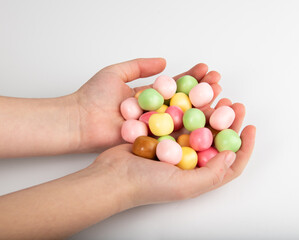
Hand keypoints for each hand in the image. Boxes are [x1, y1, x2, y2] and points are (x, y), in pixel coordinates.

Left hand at [70, 58, 221, 152]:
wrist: (79, 121)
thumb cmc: (93, 96)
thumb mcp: (116, 72)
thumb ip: (139, 66)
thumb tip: (164, 61)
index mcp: (148, 96)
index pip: (175, 84)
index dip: (191, 77)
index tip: (207, 70)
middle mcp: (155, 112)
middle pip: (184, 100)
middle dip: (202, 91)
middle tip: (219, 83)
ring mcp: (154, 127)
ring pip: (182, 117)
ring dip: (201, 107)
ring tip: (219, 97)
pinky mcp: (151, 141)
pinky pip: (173, 134)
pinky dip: (190, 128)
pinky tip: (207, 119)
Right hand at [90, 100, 255, 206]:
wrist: (112, 176)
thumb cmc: (146, 186)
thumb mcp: (183, 186)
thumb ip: (211, 174)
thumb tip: (232, 154)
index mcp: (199, 176)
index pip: (230, 163)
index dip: (245, 146)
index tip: (251, 127)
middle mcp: (190, 163)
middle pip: (216, 140)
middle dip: (229, 123)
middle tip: (235, 105)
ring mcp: (175, 148)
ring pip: (200, 126)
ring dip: (211, 112)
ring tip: (218, 97)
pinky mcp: (161, 136)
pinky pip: (180, 120)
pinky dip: (188, 109)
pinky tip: (194, 98)